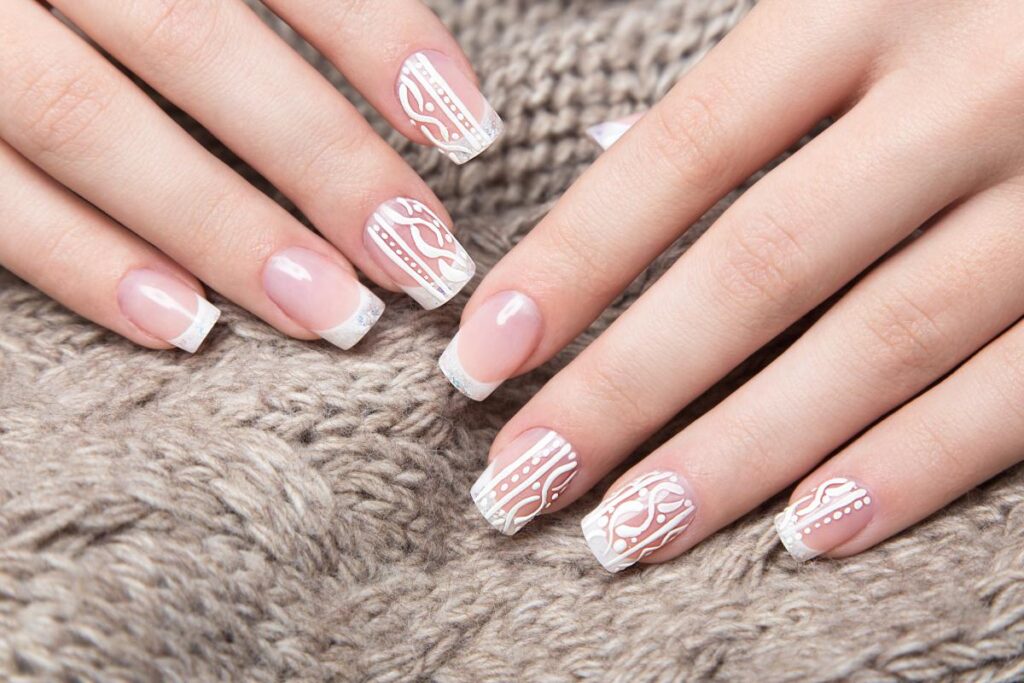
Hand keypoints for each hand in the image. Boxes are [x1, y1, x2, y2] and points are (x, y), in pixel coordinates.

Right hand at [0, 0, 497, 352]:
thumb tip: (410, 69)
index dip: (376, 34)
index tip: (466, 127)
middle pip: (187, 39)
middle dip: (317, 158)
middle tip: (420, 259)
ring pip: (84, 120)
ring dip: (219, 228)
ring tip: (331, 314)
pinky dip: (81, 263)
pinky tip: (183, 325)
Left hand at [444, 0, 1023, 569]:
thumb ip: (753, 78)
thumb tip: (608, 150)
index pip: (685, 150)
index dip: (573, 259)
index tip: (479, 357)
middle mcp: (967, 88)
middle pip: (761, 266)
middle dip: (626, 389)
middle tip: (520, 484)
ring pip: (879, 344)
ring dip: (741, 456)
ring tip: (625, 534)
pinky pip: (1017, 390)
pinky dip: (913, 468)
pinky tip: (809, 534)